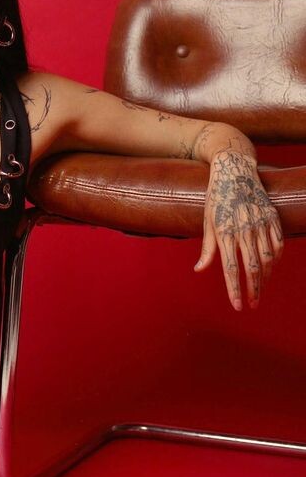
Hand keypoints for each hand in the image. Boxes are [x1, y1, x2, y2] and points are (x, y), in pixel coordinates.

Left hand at [195, 151, 283, 309]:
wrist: (234, 170)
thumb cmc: (216, 197)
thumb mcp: (206, 220)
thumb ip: (206, 248)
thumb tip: (199, 270)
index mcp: (225, 231)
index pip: (231, 268)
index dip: (234, 290)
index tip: (238, 306)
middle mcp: (244, 229)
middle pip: (253, 268)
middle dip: (253, 290)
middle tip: (252, 305)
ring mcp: (260, 223)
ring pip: (268, 259)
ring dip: (265, 277)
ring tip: (259, 288)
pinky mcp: (272, 218)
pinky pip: (278, 244)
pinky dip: (276, 259)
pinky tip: (270, 267)